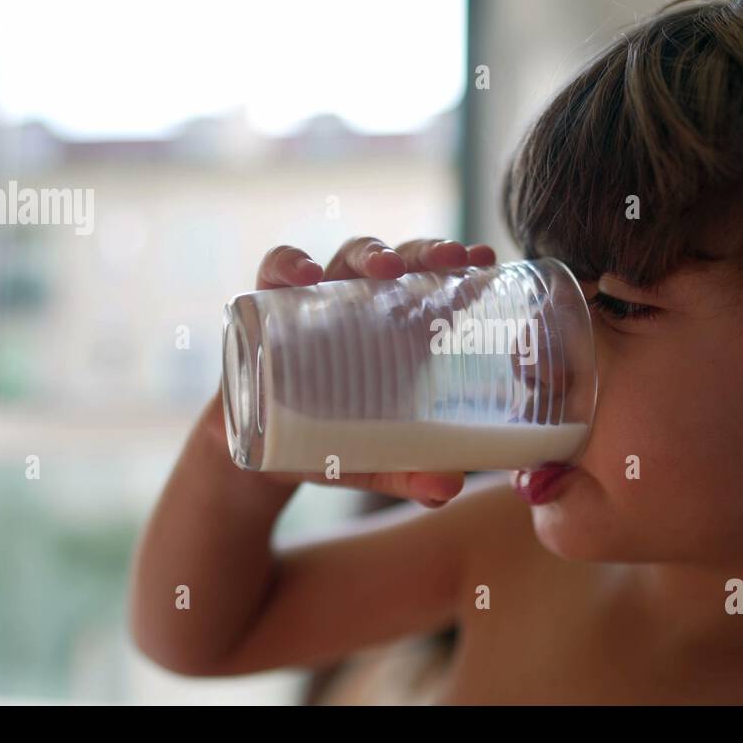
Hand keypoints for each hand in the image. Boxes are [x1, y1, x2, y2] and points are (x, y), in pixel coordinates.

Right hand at [248, 236, 495, 507]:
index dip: (458, 266)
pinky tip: (305, 276)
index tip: (485, 258)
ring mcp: (315, 300)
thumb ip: (407, 473)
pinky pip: (275, 269)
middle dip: (425, 252)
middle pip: (398, 261)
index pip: (431, 282)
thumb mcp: (369, 461)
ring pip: (346, 258)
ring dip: (370, 254)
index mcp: (396, 330)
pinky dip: (289, 264)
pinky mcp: (267, 304)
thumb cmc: (327, 443)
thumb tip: (448, 490)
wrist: (257, 454)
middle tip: (451, 260)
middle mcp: (360, 304)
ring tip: (387, 269)